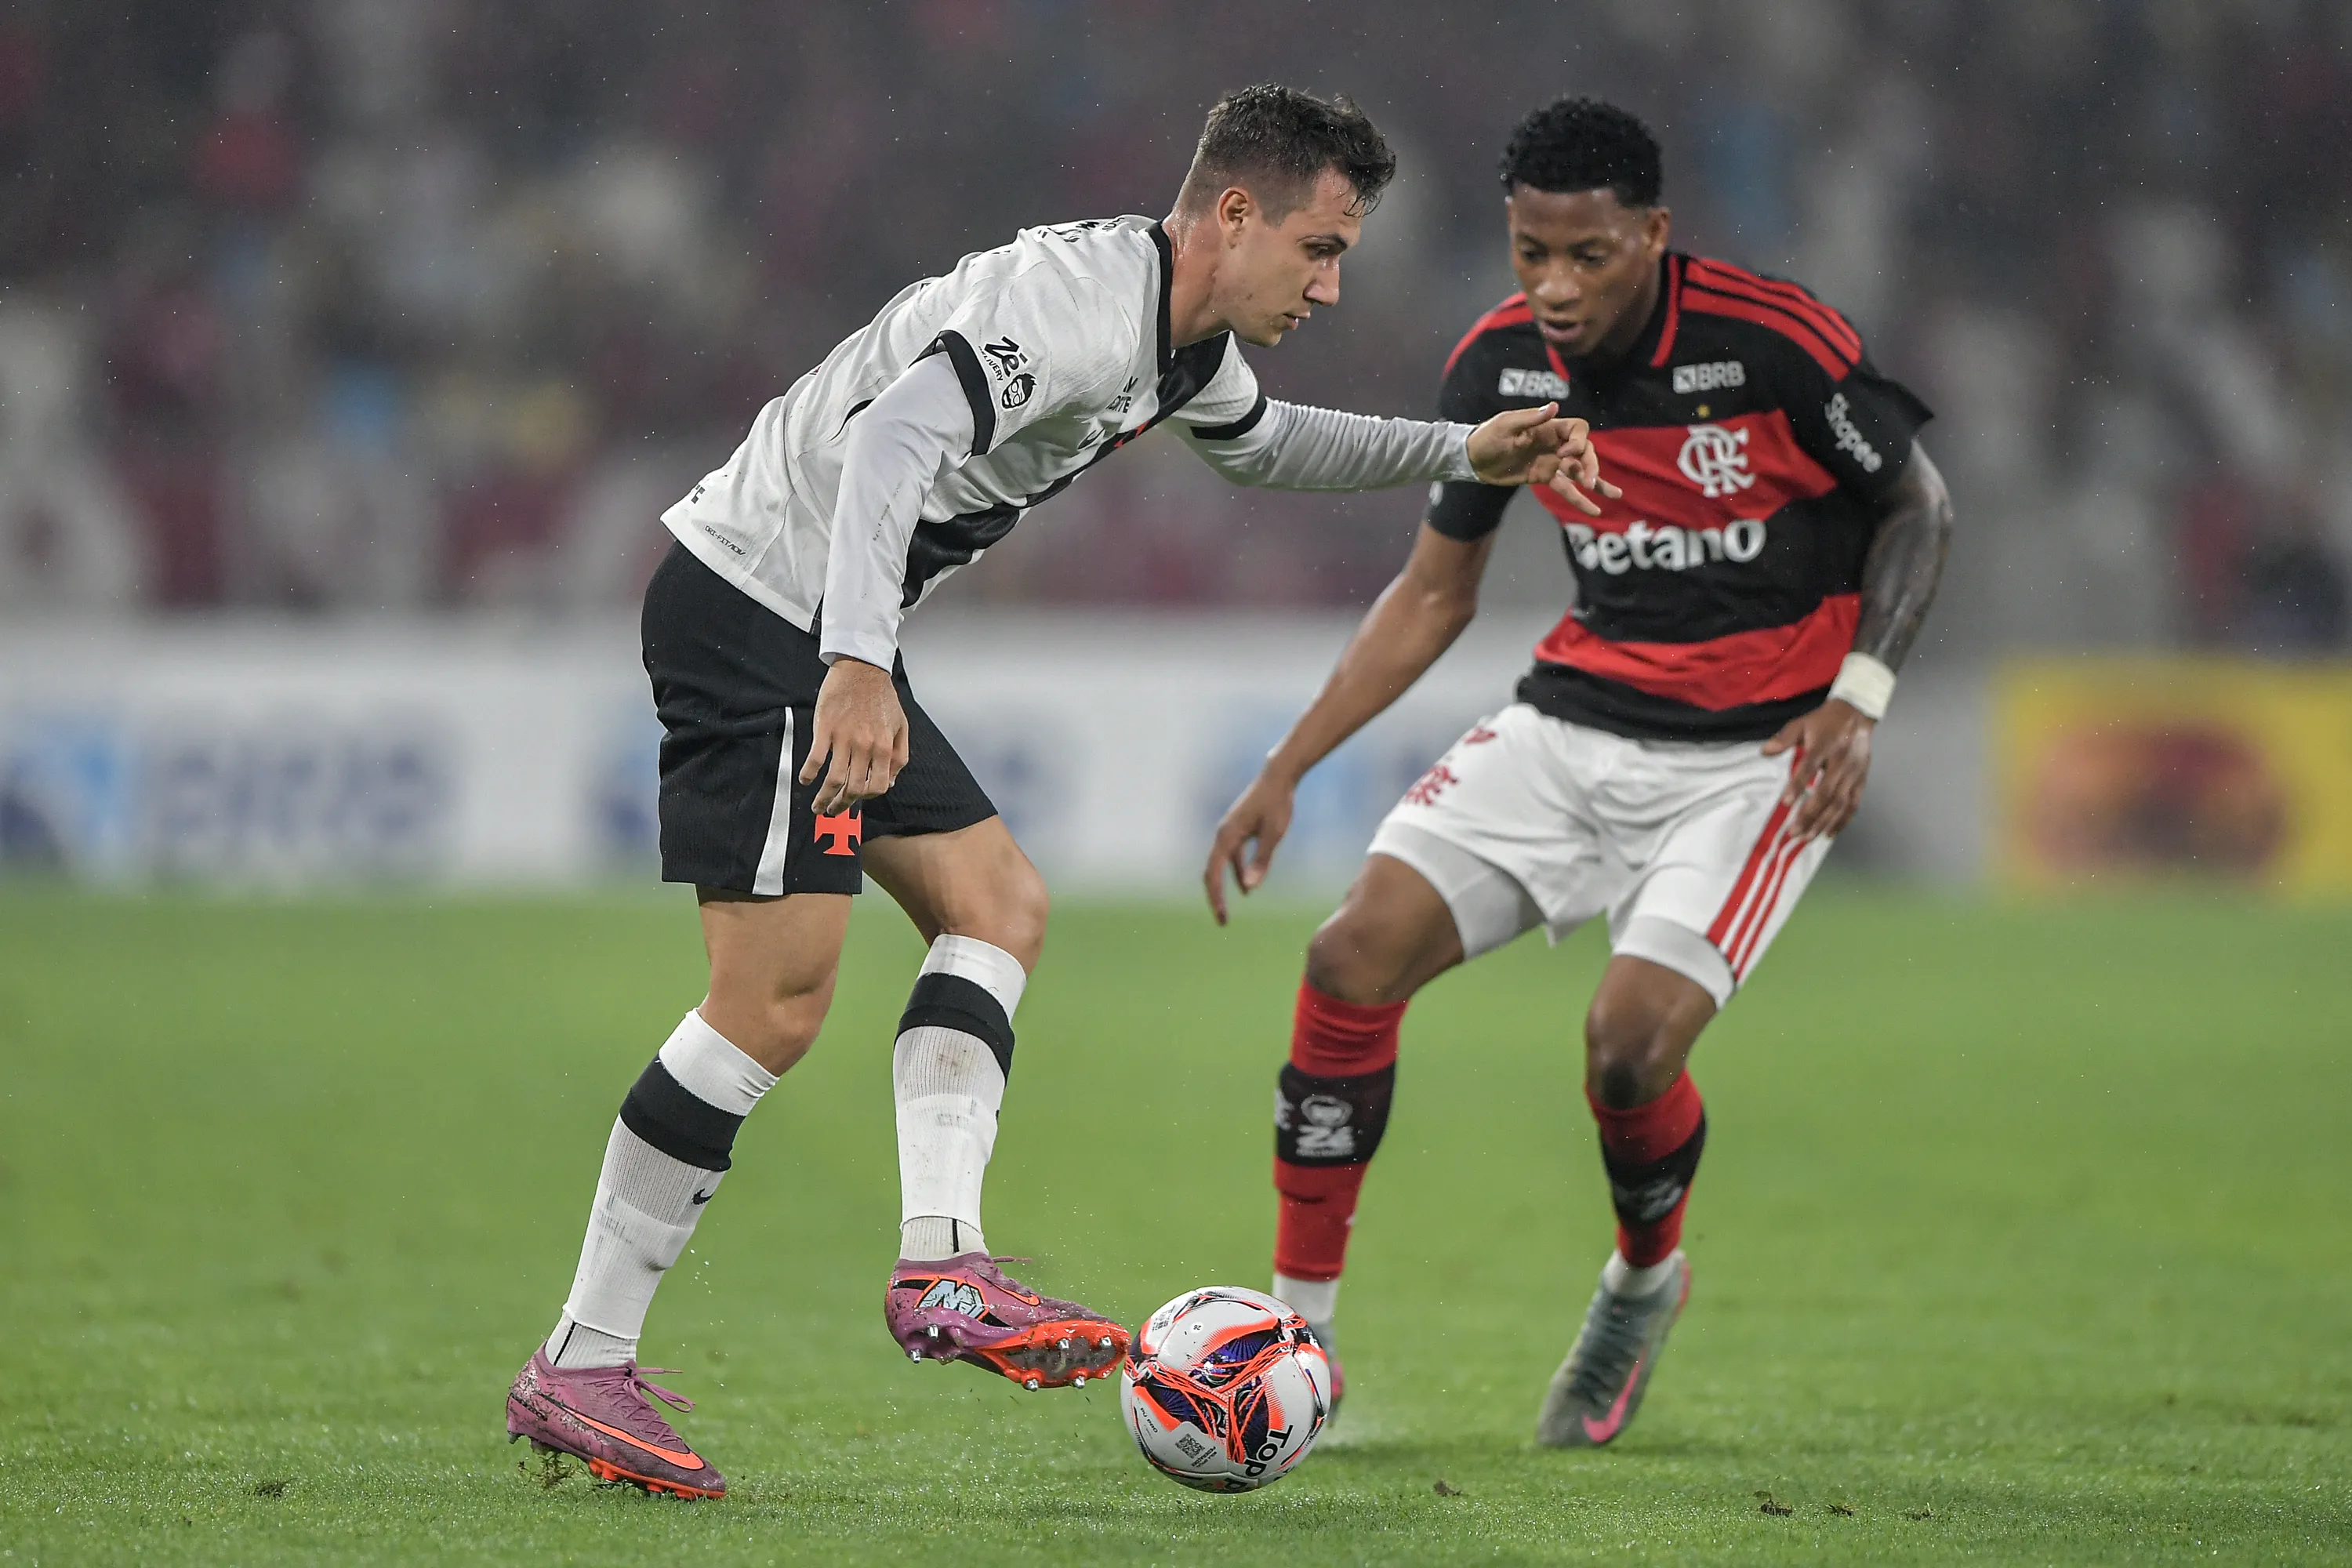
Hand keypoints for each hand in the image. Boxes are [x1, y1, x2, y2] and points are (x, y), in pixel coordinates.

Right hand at [799, 657, 908, 814]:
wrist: (862, 669)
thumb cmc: (882, 696)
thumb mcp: (901, 726)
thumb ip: (899, 756)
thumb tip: (890, 782)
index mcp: (885, 747)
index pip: (877, 787)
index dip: (866, 799)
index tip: (857, 800)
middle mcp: (866, 747)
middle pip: (853, 788)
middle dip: (842, 805)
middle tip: (833, 811)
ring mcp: (844, 739)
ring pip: (833, 780)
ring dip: (824, 798)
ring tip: (817, 806)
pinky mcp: (825, 729)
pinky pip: (815, 759)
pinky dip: (808, 774)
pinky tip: (804, 780)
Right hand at [1203, 766, 1297, 924]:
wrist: (1278, 777)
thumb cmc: (1277, 804)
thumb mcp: (1273, 835)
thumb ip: (1261, 861)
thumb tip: (1248, 889)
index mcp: (1227, 836)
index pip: (1214, 873)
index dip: (1216, 897)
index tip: (1222, 917)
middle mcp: (1223, 834)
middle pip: (1211, 871)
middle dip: (1215, 896)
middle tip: (1222, 920)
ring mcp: (1229, 831)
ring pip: (1220, 865)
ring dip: (1224, 886)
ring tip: (1228, 909)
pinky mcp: (1238, 830)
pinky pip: (1231, 857)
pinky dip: (1235, 873)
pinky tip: (1246, 887)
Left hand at [1464, 404, 1620, 515]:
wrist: (1472, 459)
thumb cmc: (1487, 436)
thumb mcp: (1506, 424)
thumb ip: (1531, 419)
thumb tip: (1554, 407)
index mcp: (1548, 428)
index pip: (1578, 430)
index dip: (1578, 442)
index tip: (1565, 454)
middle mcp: (1554, 444)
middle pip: (1584, 452)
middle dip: (1591, 465)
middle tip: (1588, 480)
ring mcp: (1551, 462)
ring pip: (1580, 471)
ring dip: (1597, 482)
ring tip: (1616, 494)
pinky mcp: (1544, 478)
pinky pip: (1566, 489)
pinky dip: (1579, 500)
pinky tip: (1594, 510)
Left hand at [1760, 698, 1874, 839]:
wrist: (1857, 715)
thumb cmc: (1824, 722)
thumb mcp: (1801, 723)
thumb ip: (1784, 738)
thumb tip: (1764, 751)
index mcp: (1824, 746)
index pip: (1810, 767)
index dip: (1798, 784)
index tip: (1786, 802)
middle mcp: (1841, 762)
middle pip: (1826, 792)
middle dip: (1810, 814)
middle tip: (1794, 831)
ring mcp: (1854, 774)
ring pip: (1840, 803)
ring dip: (1824, 822)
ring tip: (1807, 837)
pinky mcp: (1862, 780)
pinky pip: (1853, 805)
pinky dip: (1842, 821)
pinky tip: (1829, 833)